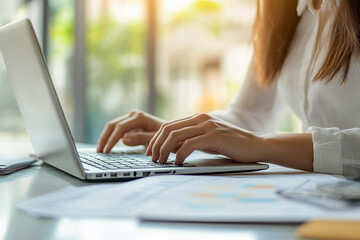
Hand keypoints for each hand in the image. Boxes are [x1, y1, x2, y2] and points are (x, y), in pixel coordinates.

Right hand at [97, 110, 164, 152]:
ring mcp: (130, 118)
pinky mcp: (128, 124)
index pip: (120, 128)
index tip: (106, 151)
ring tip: (99, 150)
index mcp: (139, 117)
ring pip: (112, 126)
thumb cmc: (165, 136)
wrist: (171, 132)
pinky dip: (109, 138)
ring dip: (104, 138)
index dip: (112, 140)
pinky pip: (115, 130)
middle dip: (104, 138)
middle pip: (112, 125)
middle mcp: (133, 114)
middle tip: (99, 152)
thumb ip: (141, 139)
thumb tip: (124, 140)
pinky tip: (105, 147)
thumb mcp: (155, 139)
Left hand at [146, 113, 263, 163]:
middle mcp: (200, 118)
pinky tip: (177, 162)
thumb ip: (191, 140)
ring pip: (175, 135)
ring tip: (161, 162)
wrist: (256, 145)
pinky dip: (179, 154)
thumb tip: (172, 149)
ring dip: (164, 150)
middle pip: (168, 129)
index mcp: (197, 118)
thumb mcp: (208, 140)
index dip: (156, 139)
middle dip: (156, 144)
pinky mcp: (214, 136)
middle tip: (152, 158)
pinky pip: (189, 144)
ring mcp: (207, 126)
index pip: (168, 125)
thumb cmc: (232, 145)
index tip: (150, 151)